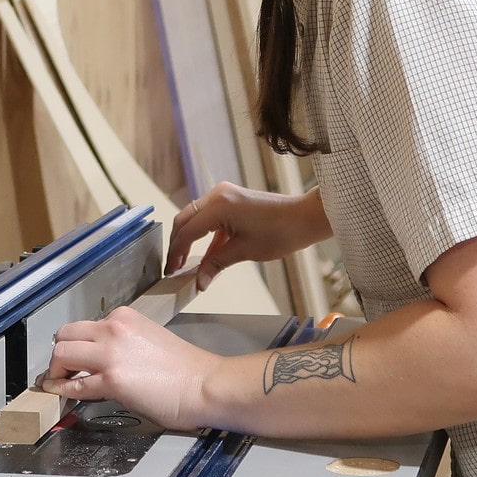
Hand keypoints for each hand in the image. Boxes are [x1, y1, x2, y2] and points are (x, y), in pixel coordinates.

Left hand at [40, 306, 218, 430]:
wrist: (205, 385)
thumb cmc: (186, 369)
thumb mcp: (148, 339)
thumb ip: (122, 343)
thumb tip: (100, 360)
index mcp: (124, 317)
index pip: (84, 326)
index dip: (78, 345)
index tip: (77, 358)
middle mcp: (114, 328)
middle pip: (65, 335)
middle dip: (60, 354)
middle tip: (63, 370)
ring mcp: (111, 353)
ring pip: (62, 354)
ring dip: (57, 370)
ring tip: (61, 382)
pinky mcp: (112, 379)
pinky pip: (74, 384)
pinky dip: (63, 390)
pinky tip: (63, 394)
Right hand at [168, 183, 330, 289]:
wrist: (305, 218)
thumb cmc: (281, 231)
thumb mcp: (244, 251)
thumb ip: (216, 264)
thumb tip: (199, 282)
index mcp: (219, 205)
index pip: (186, 231)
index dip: (176, 253)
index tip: (170, 271)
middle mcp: (218, 195)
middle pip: (185, 219)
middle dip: (177, 244)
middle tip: (173, 267)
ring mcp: (224, 194)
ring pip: (194, 217)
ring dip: (189, 238)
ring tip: (185, 262)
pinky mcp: (231, 199)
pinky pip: (209, 216)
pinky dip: (204, 234)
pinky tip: (205, 255)